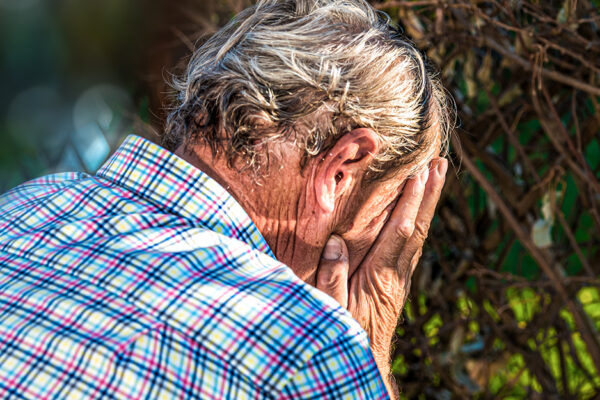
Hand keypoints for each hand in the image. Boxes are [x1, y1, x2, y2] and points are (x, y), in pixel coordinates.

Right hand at [316, 158, 447, 395]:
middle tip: (440, 165)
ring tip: (436, 177)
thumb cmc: (345, 336)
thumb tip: (335, 242)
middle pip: (417, 229)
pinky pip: (411, 245)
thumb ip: (332, 276)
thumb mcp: (331, 308)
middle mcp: (397, 274)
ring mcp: (400, 278)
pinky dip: (417, 222)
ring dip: (427, 205)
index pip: (399, 232)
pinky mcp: (397, 282)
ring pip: (417, 236)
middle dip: (429, 196)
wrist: (365, 364)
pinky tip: (417, 212)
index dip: (410, 203)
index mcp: (381, 277)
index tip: (419, 174)